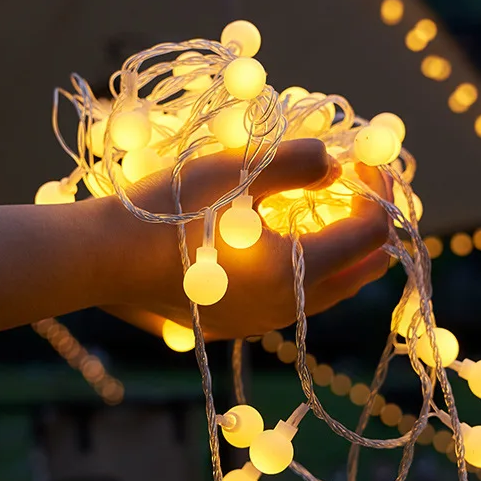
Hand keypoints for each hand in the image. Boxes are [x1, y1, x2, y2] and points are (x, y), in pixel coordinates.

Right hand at [99, 139, 391, 340]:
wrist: (102, 259)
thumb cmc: (165, 210)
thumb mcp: (233, 172)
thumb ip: (295, 163)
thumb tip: (336, 162)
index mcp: (291, 272)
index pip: (370, 233)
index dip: (378, 190)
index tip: (364, 158)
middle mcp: (286, 307)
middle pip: (362, 269)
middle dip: (370, 222)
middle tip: (360, 183)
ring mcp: (262, 321)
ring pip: (332, 287)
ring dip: (343, 246)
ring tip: (329, 204)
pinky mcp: (240, 322)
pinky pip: (299, 298)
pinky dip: (312, 265)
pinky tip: (289, 234)